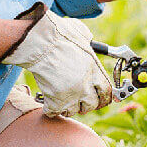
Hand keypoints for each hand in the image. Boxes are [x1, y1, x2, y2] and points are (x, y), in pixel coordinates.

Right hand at [0, 2, 112, 116]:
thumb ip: (88, 41)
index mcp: (95, 70)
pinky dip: (50, 109)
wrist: (40, 42)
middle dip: (86, 103)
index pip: (107, 92)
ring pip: (73, 111)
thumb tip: (88, 40)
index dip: (103, 96)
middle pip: (92, 105)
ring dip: (68, 107)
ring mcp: (71, 95)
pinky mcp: (55, 101)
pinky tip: (48, 101)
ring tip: (62, 100)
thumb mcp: (82, 34)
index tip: (99, 98)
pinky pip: (54, 112)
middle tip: (79, 100)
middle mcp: (86, 85)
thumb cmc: (59, 34)